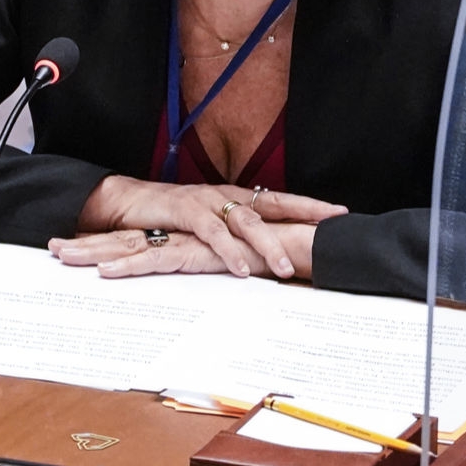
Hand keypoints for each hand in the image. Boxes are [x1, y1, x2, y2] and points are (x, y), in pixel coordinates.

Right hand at [70, 175, 345, 278]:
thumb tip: (263, 253)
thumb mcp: (208, 226)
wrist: (126, 202)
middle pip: (272, 206)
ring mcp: (206, 201)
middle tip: (324, 239)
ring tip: (284, 270)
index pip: (280, 199)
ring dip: (266, 246)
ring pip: (245, 221)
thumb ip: (234, 235)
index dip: (309, 206)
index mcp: (235, 197)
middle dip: (301, 219)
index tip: (339, 214)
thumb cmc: (169, 217)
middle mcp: (225, 195)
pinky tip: (241, 269)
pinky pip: (212, 233)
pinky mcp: (185, 212)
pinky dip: (228, 252)